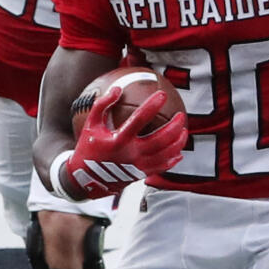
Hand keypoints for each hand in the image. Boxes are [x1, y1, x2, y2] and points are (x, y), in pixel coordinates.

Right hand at [59, 88, 190, 197]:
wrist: (85, 180)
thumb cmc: (88, 148)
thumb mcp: (90, 125)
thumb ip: (102, 105)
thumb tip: (118, 88)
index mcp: (118, 140)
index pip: (139, 119)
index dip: (152, 105)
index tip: (162, 94)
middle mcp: (131, 154)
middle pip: (160, 139)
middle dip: (174, 126)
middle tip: (181, 115)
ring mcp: (138, 166)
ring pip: (166, 154)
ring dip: (178, 141)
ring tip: (184, 130)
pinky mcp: (141, 175)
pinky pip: (162, 167)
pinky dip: (173, 159)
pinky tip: (179, 151)